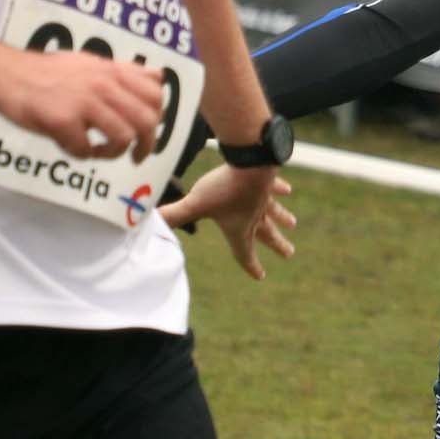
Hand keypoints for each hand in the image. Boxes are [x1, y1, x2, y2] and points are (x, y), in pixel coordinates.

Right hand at [0, 46, 164, 159]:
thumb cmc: (48, 71)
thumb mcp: (91, 62)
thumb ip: (123, 72)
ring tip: (99, 151)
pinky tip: (72, 146)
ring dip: (113, 152)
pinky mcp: (63, 121)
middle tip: (136, 156)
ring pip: (123, 137)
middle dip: (146, 145)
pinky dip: (81, 154)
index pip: (155, 94)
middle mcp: (103, 84)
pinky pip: (85, 150)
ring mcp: (84, 102)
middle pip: (147, 121)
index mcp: (112, 71)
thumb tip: (158, 78)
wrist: (6, 73)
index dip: (157, 118)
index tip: (147, 132)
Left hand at [157, 163, 296, 278]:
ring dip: (282, 218)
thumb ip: (174, 215)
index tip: (260, 276)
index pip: (244, 253)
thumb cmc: (224, 187)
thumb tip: (147, 222)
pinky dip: (279, 190)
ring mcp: (263, 198)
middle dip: (276, 244)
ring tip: (292, 224)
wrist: (251, 162)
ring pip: (275, 212)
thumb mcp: (196, 203)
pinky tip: (286, 190)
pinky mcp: (266, 180)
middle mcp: (255, 216)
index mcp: (240, 229)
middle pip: (267, 234)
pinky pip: (274, 188)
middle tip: (289, 253)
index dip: (251, 266)